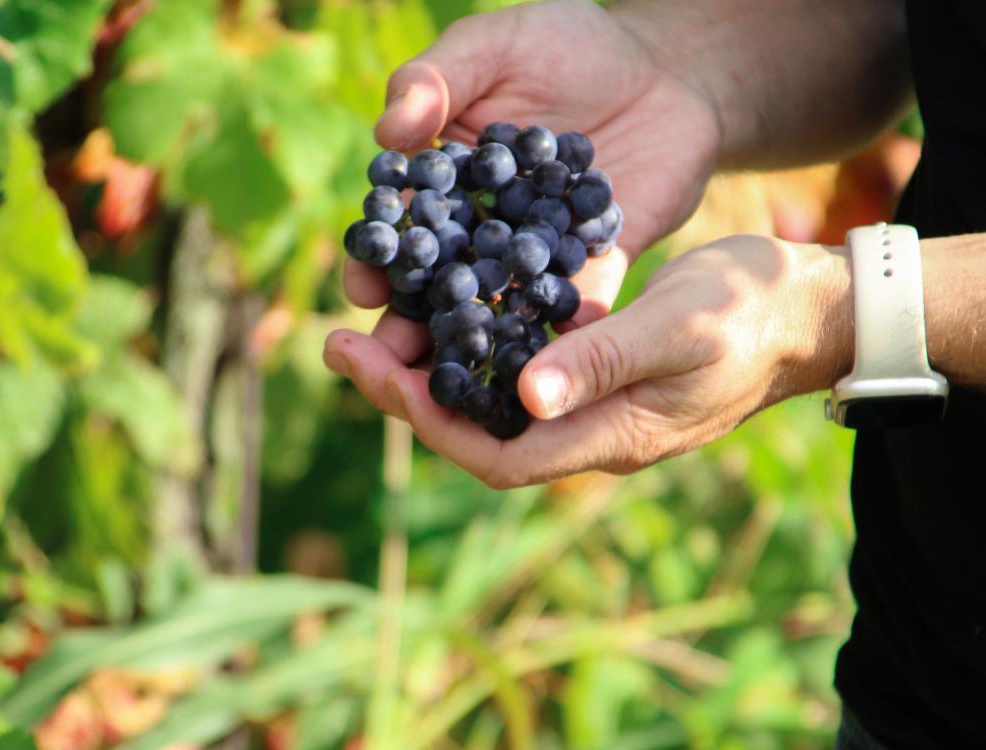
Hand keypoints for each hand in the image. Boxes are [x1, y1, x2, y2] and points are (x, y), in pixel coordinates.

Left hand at [325, 235, 852, 488]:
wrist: (802, 313)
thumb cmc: (750, 313)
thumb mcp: (680, 325)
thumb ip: (605, 360)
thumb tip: (525, 396)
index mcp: (609, 434)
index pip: (496, 456)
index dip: (429, 423)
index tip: (374, 369)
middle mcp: (589, 432)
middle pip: (478, 437)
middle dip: (407, 396)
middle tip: (343, 344)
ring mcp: (592, 409)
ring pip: (490, 409)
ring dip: (430, 374)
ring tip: (371, 329)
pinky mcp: (594, 377)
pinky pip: (515, 379)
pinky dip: (470, 351)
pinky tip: (441, 314)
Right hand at [345, 0, 721, 343]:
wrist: (667, 72)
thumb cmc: (569, 46)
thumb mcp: (496, 44)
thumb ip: (440, 77)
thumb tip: (388, 129)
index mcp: (444, 183)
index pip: (400, 228)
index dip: (377, 258)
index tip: (362, 286)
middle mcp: (482, 231)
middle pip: (438, 286)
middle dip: (413, 325)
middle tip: (393, 364)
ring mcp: (536, 260)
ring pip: (496, 311)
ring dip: (474, 348)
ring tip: (459, 386)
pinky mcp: (590, 273)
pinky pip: (570, 311)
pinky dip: (556, 338)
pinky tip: (545, 373)